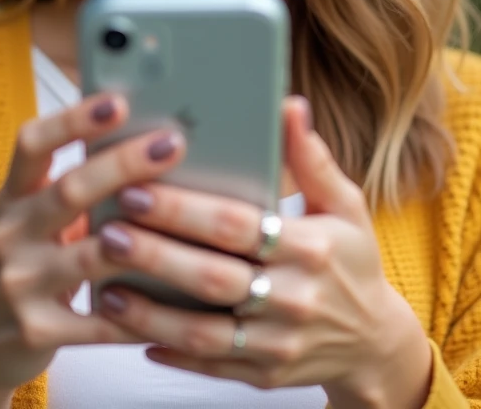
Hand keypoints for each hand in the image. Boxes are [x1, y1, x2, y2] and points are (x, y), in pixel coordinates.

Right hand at [0, 93, 186, 404]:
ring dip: (146, 237)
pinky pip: (101, 319)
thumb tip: (143, 140)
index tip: (118, 101)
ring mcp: (20, 284)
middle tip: (171, 142)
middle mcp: (11, 234)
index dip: (73, 120)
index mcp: (14, 196)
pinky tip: (180, 298)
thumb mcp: (33, 218)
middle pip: (70, 190)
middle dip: (124, 164)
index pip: (33, 144)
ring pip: (92, 256)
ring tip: (191, 220)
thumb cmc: (26, 263)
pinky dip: (142, 309)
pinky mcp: (37, 331)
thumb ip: (73, 186)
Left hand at [97, 96, 431, 407]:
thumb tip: (289, 106)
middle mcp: (293, 298)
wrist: (374, 341)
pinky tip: (132, 330)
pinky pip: (209, 366)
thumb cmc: (350, 260)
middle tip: (108, 232)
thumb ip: (312, 158)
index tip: (139, 189)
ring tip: (106, 286)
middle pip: (211, 278)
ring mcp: (278, 343)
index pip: (236, 225)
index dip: (184, 210)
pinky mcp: (265, 375)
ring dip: (149, 312)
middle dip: (155, 255)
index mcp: (310, 248)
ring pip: (202, 332)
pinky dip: (168, 351)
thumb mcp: (345, 205)